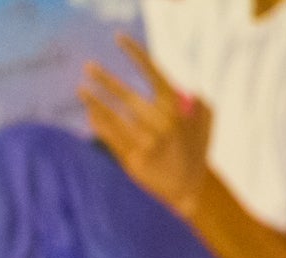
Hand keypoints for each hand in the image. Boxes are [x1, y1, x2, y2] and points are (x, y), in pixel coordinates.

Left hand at [80, 37, 213, 217]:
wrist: (190, 188)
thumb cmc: (196, 148)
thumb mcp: (205, 118)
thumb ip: (193, 98)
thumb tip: (178, 86)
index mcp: (178, 109)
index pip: (154, 73)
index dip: (137, 54)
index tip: (120, 40)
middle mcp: (162, 125)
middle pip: (129, 96)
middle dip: (106, 81)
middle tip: (88, 67)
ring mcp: (147, 144)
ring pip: (115, 118)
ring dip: (96, 103)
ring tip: (80, 89)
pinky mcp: (134, 162)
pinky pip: (112, 140)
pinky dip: (100, 126)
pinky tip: (90, 115)